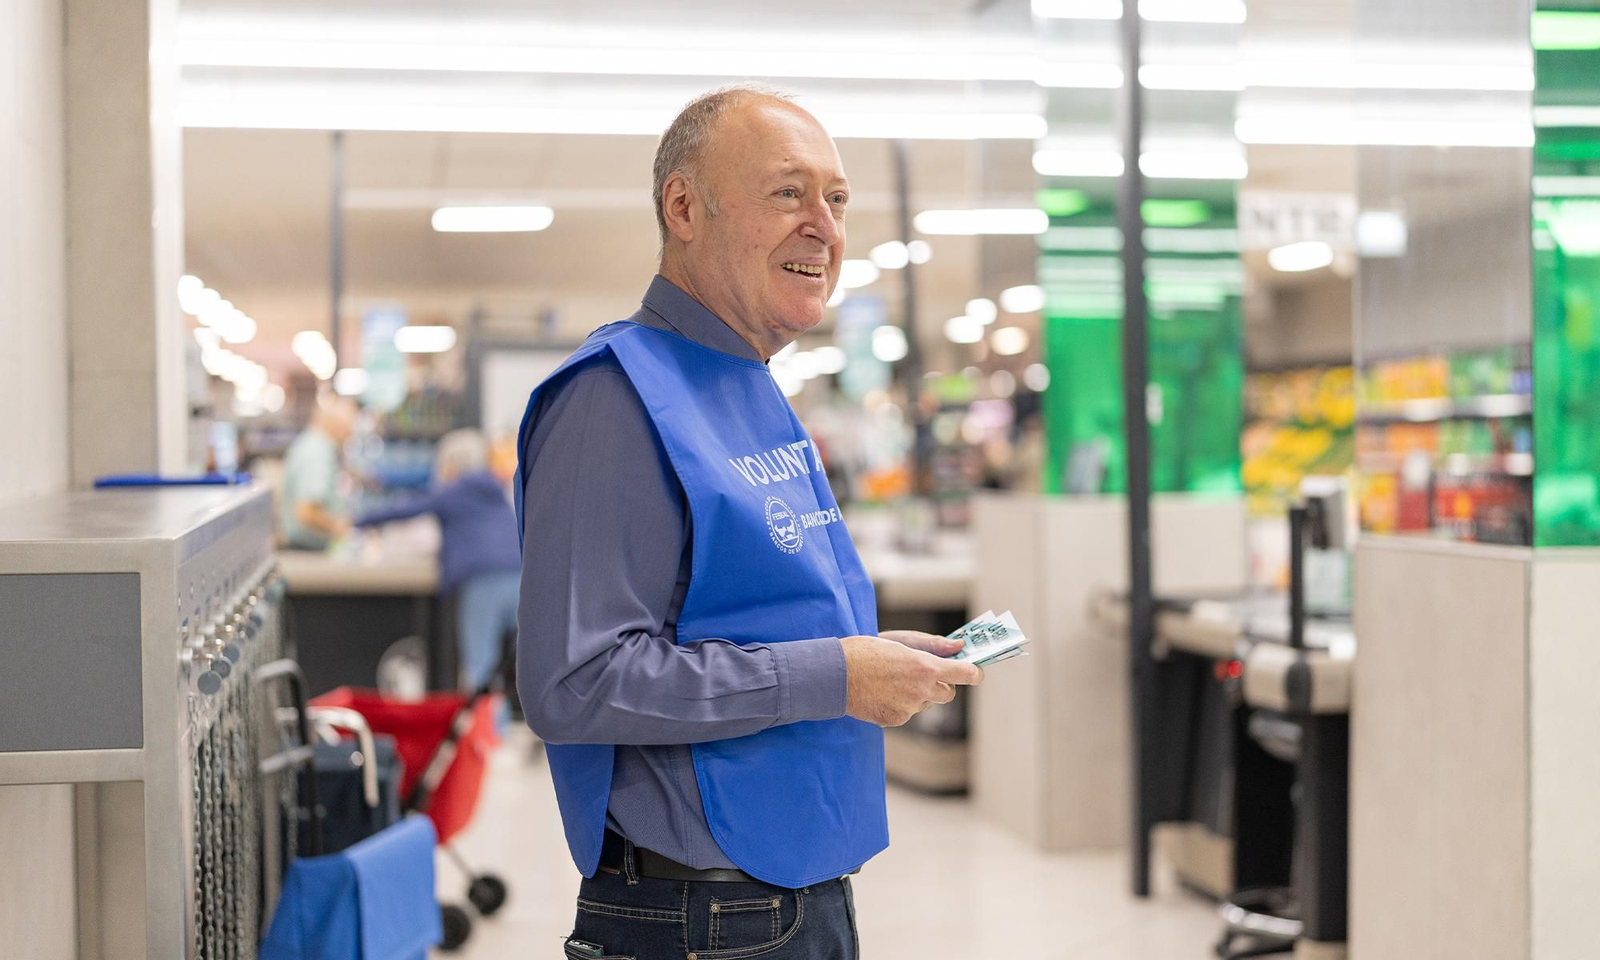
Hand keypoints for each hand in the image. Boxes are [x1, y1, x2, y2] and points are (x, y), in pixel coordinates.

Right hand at [840, 634, 983, 727]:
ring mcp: (908, 708)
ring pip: (925, 703)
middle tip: (925, 673)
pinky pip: (908, 713)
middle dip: (942, 684)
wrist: (833, 674)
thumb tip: (958, 648)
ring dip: (918, 694)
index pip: (964, 674)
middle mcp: (921, 690)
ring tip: (893, 681)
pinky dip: (900, 704)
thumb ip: (932, 645)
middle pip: (948, 693)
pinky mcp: (895, 720)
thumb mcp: (900, 641)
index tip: (976, 672)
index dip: (974, 673)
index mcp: (924, 667)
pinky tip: (882, 693)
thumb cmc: (865, 651)